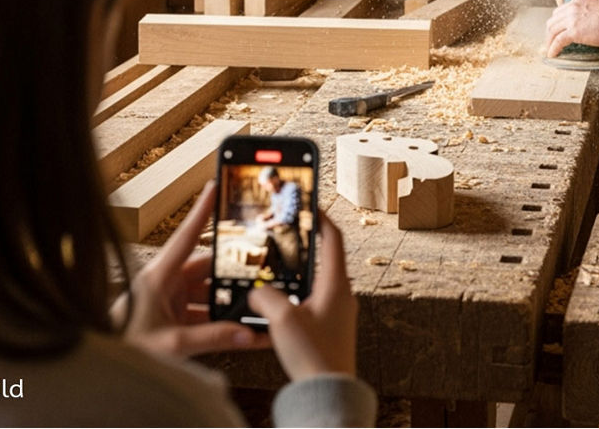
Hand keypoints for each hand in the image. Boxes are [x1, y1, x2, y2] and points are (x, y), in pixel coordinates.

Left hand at [117, 181, 270, 357]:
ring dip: (226, 304)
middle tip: (257, 277)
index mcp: (159, 276)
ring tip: (251, 311)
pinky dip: (219, 323)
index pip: (186, 236)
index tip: (214, 188)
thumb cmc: (126, 347)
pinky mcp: (171, 317)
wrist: (104, 365)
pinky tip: (237, 331)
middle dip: (232, 276)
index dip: (201, 210)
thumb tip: (246, 333)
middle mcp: (165, 282)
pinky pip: (202, 314)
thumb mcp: (172, 344)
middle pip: (206, 270)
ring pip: (207, 295)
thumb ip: (212, 338)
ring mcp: (168, 300)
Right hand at [248, 212, 357, 379]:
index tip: (308, 205)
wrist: (328, 394)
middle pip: (324, 258)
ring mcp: (338, 312)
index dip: (321, 218)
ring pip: (316, 281)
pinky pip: (312, 301)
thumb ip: (266, 297)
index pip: (333, 238)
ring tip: (275, 268)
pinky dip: (296, 294)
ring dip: (298, 272)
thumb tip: (256, 290)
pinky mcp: (330, 328)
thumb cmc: (314, 356)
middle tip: (285, 234)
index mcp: (336, 284)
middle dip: (304, 245)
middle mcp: (342, 294)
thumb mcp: (283, 320)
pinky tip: (277, 303)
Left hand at [544, 0, 598, 57]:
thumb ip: (589, 15)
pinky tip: (552, 54)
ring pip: (552, 31)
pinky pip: (558, 41)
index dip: (556, 23)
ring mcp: (572, 20)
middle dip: (550, 32)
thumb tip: (590, 26)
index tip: (556, 30)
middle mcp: (571, 9)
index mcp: (577, 2)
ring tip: (550, 50)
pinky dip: (553, 48)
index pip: (559, 12)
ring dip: (549, 41)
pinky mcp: (574, 31)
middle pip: (552, 21)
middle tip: (551, 41)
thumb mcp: (598, 10)